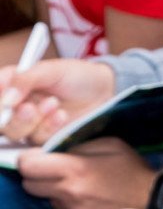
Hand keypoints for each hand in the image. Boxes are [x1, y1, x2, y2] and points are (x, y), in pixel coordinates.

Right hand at [0, 59, 116, 142]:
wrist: (106, 90)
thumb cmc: (77, 75)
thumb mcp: (52, 70)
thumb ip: (26, 79)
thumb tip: (6, 97)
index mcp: (11, 85)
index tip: (5, 88)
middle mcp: (14, 106)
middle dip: (11, 115)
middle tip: (27, 107)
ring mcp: (29, 124)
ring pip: (14, 131)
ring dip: (31, 119)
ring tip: (53, 103)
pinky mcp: (45, 138)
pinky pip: (37, 138)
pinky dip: (49, 126)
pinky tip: (62, 115)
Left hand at [17, 139, 157, 208]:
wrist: (156, 202)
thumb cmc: (133, 170)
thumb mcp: (109, 145)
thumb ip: (76, 146)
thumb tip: (54, 152)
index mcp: (74, 170)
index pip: (27, 166)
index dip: (30, 160)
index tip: (40, 158)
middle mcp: (69, 194)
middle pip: (30, 185)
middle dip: (39, 177)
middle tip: (58, 173)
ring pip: (48, 200)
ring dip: (58, 193)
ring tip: (85, 188)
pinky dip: (72, 208)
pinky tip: (92, 203)